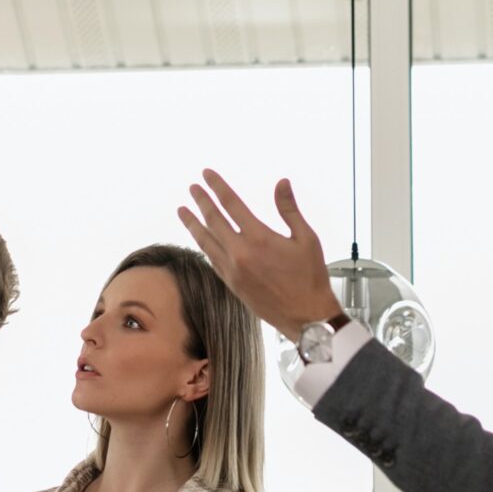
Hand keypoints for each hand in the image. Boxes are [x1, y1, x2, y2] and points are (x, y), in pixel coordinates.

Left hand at [177, 171, 342, 337]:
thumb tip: (281, 183)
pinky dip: (203, 246)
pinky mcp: (231, 284)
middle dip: (201, 201)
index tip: (207, 175)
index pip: (231, 204)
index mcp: (259, 238)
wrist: (306, 317)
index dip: (217, 187)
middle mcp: (241, 253)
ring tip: (182, 211)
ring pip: (206, 241)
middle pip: (213, 220)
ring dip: (193, 224)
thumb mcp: (306, 238)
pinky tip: (200, 239)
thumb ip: (289, 209)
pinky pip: (212, 260)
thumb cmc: (310, 278)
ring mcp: (233, 270)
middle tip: (192, 188)